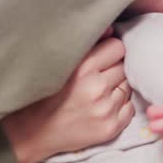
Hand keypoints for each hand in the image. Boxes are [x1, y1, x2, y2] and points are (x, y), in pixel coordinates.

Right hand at [2, 36, 134, 162]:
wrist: (32, 132)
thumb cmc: (44, 94)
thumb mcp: (59, 64)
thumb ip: (87, 46)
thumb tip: (112, 31)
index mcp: (82, 68)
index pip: (118, 47)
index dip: (110, 52)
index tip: (102, 58)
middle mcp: (97, 88)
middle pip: (124, 67)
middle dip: (113, 70)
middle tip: (97, 78)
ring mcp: (105, 109)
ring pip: (128, 86)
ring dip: (117, 88)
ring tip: (97, 93)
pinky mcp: (111, 127)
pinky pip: (130, 108)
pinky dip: (120, 106)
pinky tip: (102, 107)